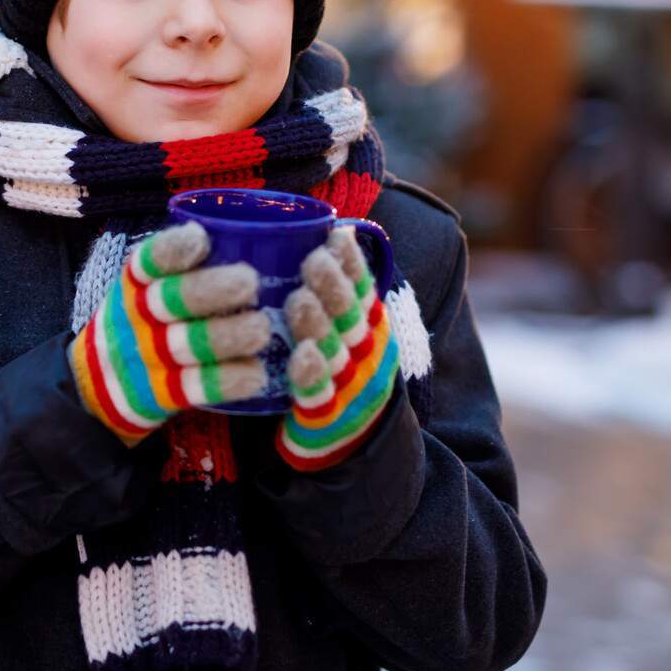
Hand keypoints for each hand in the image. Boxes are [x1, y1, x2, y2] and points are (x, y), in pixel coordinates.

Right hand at [69, 220, 271, 446]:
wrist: (99, 384)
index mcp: (136, 283)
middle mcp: (137, 317)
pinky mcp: (160, 395)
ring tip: (261, 329)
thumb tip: (252, 237)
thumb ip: (184, 269)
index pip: (149, 261)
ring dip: (226, 336)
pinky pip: (193, 389)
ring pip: (186, 345)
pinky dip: (226, 382)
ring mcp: (148, 358)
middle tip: (250, 281)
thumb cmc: (144, 321)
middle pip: (170, 301)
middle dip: (210, 290)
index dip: (173, 249)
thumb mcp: (145, 289)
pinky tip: (256, 373)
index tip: (200, 239)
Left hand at [277, 226, 399, 470]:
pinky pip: (319, 393)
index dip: (352, 263)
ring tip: (300, 300)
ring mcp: (350, 383)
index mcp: (370, 326)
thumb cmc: (339, 369)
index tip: (335, 235)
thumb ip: (337, 292)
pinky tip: (301, 356)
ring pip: (334, 350)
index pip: (363, 288)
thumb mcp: (348, 329)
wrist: (354, 440)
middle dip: (333, 286)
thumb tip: (329, 230)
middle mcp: (365, 351)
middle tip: (313, 260)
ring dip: (318, 324)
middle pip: (350, 315)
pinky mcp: (328, 415)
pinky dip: (312, 374)